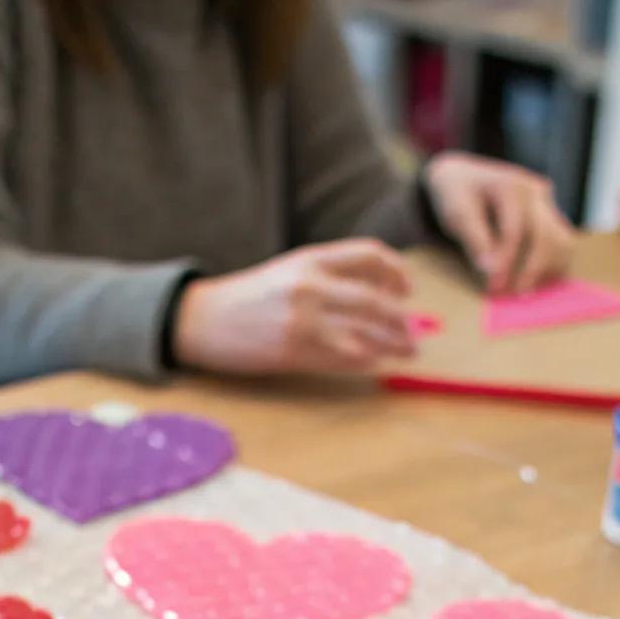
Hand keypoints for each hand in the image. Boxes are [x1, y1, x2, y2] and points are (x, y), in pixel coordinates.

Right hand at [172, 239, 416, 375]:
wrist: (205, 319)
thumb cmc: (251, 298)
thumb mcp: (290, 273)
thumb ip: (330, 278)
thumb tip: (378, 295)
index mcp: (311, 258)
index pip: (370, 255)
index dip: (397, 273)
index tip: (408, 291)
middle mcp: (311, 285)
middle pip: (374, 300)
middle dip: (402, 319)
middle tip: (415, 334)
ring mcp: (303, 319)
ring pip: (364, 333)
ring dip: (392, 345)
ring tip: (408, 352)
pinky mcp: (295, 350)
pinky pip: (344, 358)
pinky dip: (366, 361)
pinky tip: (375, 363)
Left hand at [425, 153, 573, 294]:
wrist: (463, 176)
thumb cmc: (457, 194)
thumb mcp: (457, 214)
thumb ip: (475, 240)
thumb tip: (490, 270)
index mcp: (511, 186)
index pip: (515, 230)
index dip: (506, 262)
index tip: (495, 287)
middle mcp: (535, 191)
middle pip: (547, 235)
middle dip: (533, 269)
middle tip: (518, 294)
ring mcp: (546, 202)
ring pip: (562, 240)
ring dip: (550, 268)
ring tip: (528, 289)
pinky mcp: (549, 214)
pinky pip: (560, 242)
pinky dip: (552, 264)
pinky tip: (537, 281)